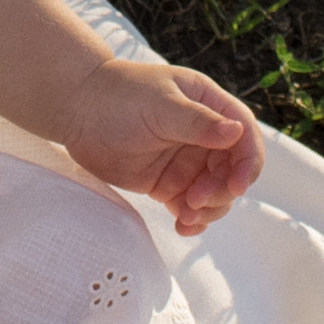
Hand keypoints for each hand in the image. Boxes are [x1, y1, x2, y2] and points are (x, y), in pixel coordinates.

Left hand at [56, 54, 261, 232]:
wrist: (76, 111)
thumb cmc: (118, 96)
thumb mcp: (160, 105)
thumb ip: (198, 123)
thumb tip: (236, 132)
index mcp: (210, 105)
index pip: (245, 136)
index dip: (247, 163)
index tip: (236, 186)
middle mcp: (204, 135)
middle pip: (233, 170)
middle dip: (222, 190)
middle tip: (196, 200)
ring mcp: (187, 161)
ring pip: (216, 193)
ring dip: (209, 209)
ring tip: (185, 216)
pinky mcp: (169, 184)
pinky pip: (191, 207)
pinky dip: (193, 220)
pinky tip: (183, 227)